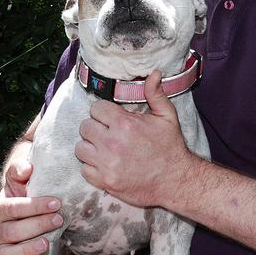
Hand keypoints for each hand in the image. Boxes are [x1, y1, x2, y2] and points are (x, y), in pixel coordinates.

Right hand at [0, 153, 62, 254]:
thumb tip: (25, 169)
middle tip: (58, 219)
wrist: (29, 204)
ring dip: (26, 250)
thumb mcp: (24, 176)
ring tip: (47, 243)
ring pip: (7, 253)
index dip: (33, 206)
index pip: (12, 208)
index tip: (56, 203)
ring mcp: (2, 247)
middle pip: (11, 232)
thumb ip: (20, 169)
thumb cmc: (27, 190)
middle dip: (36, 226)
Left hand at [75, 71, 197, 207]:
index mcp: (125, 124)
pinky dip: (92, 167)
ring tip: (104, 148)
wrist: (176, 181)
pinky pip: (84, 169)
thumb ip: (155, 94)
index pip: (96, 109)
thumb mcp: (167, 117)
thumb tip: (153, 73)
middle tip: (107, 133)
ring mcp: (106, 164)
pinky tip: (105, 163)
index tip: (111, 118)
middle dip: (95, 128)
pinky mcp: (105, 181)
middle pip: (84, 127)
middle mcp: (112, 143)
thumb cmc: (171, 147)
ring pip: (80, 148)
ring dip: (91, 147)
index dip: (104, 112)